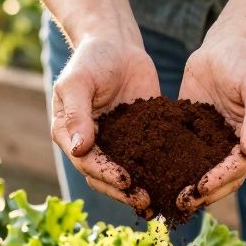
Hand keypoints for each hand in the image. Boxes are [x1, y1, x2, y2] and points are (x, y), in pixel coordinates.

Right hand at [51, 36, 160, 210]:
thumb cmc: (91, 59)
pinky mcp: (139, 138)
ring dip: (140, 190)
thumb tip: (77, 148)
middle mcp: (91, 145)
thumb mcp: (78, 82)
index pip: (85, 162)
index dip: (104, 174)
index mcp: (69, 134)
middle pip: (104, 177)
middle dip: (124, 191)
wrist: (117, 44)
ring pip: (125, 175)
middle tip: (145, 200)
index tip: (125, 180)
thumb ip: (77, 114)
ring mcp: (115, 144)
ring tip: (160, 201)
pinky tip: (176, 183)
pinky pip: (147, 160)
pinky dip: (158, 174)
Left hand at [177, 34, 245, 210]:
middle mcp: (241, 148)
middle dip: (203, 193)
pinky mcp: (197, 136)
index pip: (241, 167)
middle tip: (179, 203)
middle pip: (223, 179)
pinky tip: (153, 179)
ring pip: (204, 174)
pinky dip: (174, 170)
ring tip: (166, 201)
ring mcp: (218, 144)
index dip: (221, 180)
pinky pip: (186, 157)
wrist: (226, 44)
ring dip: (188, 189)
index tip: (201, 187)